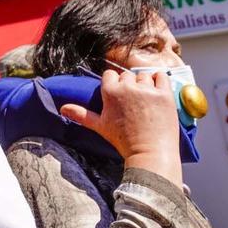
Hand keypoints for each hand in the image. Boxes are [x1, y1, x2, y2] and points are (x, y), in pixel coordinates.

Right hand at [60, 68, 179, 164]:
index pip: (110, 74)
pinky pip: (161, 76)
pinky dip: (159, 80)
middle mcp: (128, 87)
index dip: (114, 84)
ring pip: (144, 76)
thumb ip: (81, 114)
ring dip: (144, 84)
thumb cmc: (124, 141)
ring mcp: (148, 90)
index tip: (118, 95)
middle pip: (127, 75)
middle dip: (129, 85)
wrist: (150, 154)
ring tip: (145, 101)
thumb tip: (63, 109)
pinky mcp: (164, 94)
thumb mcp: (100, 126)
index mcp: (110, 92)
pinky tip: (156, 91)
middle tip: (132, 102)